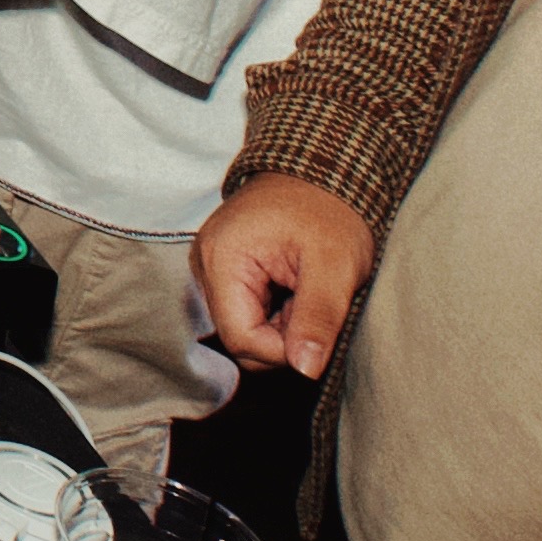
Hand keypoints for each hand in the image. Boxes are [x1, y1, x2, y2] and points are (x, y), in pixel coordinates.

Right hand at [198, 172, 377, 377]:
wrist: (324, 171)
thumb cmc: (329, 210)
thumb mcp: (335, 265)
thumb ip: (318, 318)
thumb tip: (305, 370)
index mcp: (223, 259)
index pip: (241, 338)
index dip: (284, 350)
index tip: (318, 332)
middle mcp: (206, 265)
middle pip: (239, 337)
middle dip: (283, 337)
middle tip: (315, 305)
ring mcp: (213, 267)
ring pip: (244, 327)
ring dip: (280, 325)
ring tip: (305, 292)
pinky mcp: (225, 270)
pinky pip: (246, 312)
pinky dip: (275, 312)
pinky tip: (294, 289)